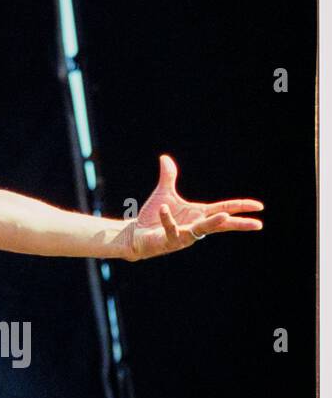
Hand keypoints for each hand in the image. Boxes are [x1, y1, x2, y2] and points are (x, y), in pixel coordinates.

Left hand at [123, 155, 263, 261]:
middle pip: (221, 224)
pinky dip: (168, 218)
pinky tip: (164, 208)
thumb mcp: (164, 193)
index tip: (259, 206)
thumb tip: (164, 158)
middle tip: (258, 224)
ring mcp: (185, 235)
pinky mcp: (170, 240)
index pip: (225, 208)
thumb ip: (168, 177)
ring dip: (213, 223)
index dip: (241, 207)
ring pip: (202, 229)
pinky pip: (172, 228)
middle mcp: (196, 225)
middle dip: (239, 224)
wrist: (137, 232)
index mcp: (199, 214)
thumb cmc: (154, 216)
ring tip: (225, 217)